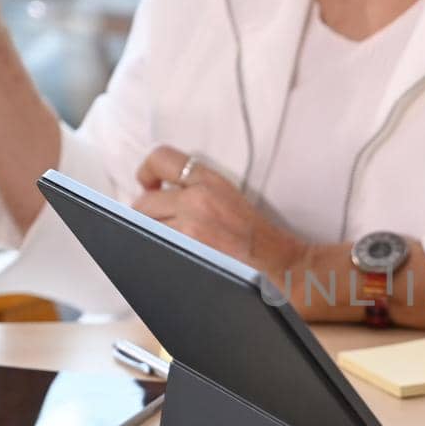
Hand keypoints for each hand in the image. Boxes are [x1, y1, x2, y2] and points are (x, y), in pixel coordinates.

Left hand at [131, 146, 309, 277]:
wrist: (282, 265)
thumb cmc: (258, 237)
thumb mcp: (230, 196)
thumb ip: (196, 190)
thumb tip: (158, 195)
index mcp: (210, 181)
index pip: (161, 159)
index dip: (147, 171)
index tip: (149, 184)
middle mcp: (196, 201)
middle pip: (143, 203)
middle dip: (145, 216)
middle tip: (159, 226)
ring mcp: (189, 230)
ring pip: (144, 229)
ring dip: (149, 236)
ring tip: (165, 244)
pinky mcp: (187, 255)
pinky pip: (153, 250)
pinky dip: (155, 253)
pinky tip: (167, 257)